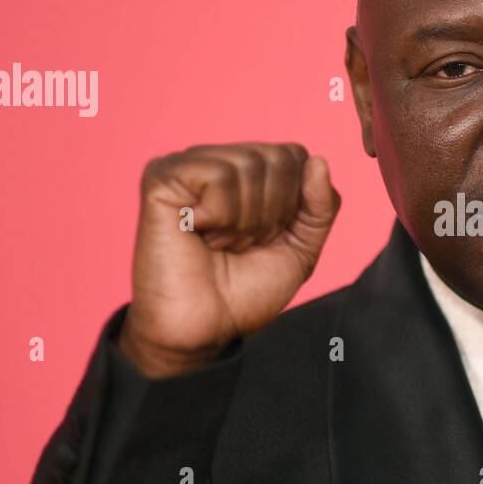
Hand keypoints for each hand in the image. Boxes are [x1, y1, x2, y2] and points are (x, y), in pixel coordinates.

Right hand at [117, 142, 339, 377]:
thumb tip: (319, 160)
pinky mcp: (162, 177)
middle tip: (240, 243)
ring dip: (245, 220)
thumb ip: (320, 207)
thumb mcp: (301, 249)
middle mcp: (217, 161)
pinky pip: (218, 175)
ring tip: (219, 242)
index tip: (266, 238)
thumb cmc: (244, 292)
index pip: (295, 154)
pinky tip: (197, 232)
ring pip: (249, 164)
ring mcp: (187, 165)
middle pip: (278, 157)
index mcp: (247, 172)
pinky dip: (220, 216)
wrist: (204, 328)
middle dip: (272, 213)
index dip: (294, 204)